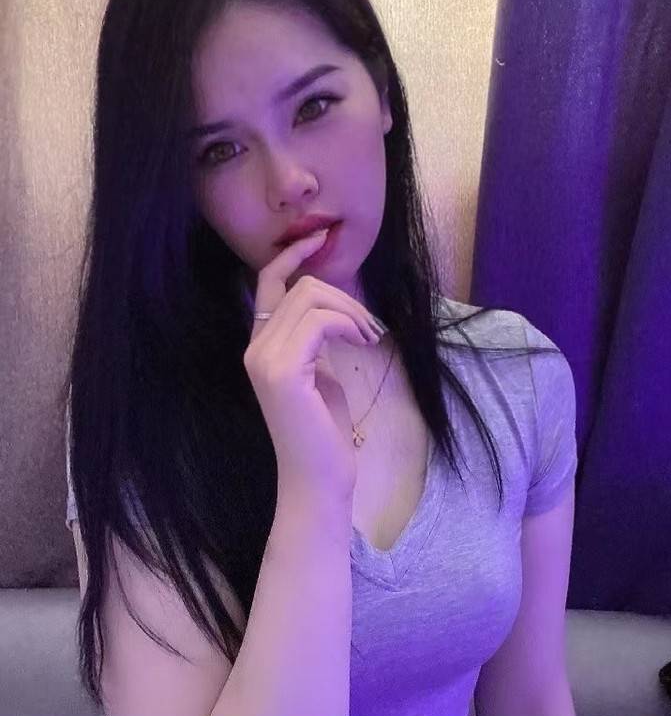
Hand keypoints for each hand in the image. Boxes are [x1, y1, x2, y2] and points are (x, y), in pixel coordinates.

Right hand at [244, 231, 384, 500]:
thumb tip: (334, 313)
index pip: (268, 282)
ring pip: (310, 297)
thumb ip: (316, 341)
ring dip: (350, 311)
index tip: (320, 237)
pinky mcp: (281, 371)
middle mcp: (254, 348)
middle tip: (370, 329)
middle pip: (299, 286)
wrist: (318, 479)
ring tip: (370, 337)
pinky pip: (319, 320)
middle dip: (343, 296)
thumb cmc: (324, 433)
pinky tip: (363, 342)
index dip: (292, 254)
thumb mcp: (321, 374)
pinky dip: (348, 324)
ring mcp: (263, 359)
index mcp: (261, 346)